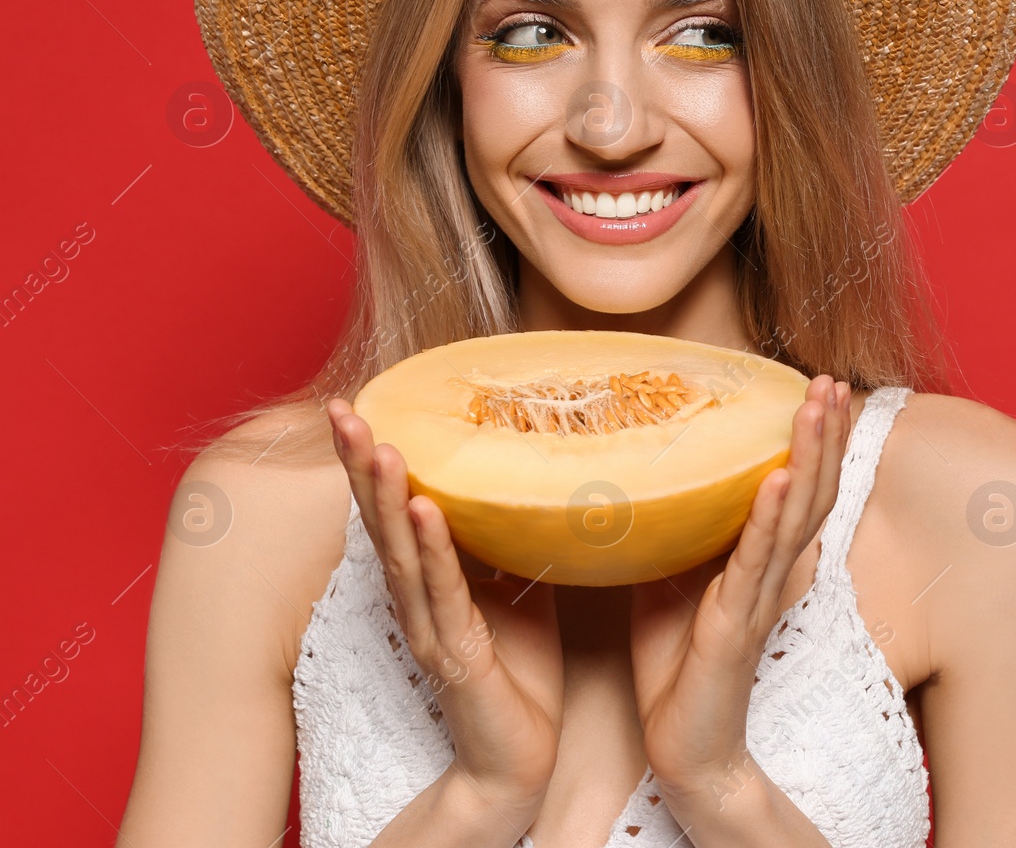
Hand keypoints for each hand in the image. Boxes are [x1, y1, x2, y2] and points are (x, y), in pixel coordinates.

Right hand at [326, 398, 564, 824]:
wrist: (517, 755)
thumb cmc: (518, 672)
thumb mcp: (519, 588)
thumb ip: (509, 541)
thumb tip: (528, 483)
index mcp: (426, 580)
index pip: (391, 509)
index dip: (370, 460)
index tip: (356, 407)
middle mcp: (415, 598)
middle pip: (378, 520)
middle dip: (358, 464)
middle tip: (341, 409)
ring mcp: (428, 626)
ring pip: (400, 552)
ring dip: (387, 498)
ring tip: (380, 446)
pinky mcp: (454, 651)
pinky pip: (443, 591)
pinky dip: (433, 548)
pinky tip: (423, 509)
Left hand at [628, 375, 854, 798]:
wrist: (685, 749)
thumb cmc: (679, 670)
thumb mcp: (675, 583)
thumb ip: (689, 537)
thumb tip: (675, 485)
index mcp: (762, 562)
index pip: (801, 490)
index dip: (816, 441)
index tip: (821, 389)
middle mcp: (772, 574)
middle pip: (812, 492)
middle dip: (825, 434)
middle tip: (831, 381)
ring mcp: (758, 598)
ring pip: (796, 515)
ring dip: (810, 457)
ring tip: (818, 407)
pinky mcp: (735, 625)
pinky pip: (757, 562)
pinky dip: (768, 517)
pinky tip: (779, 478)